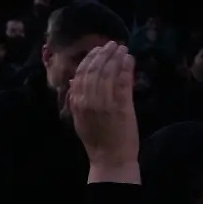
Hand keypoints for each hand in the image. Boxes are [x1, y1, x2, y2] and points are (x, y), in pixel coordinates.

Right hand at [68, 41, 139, 182]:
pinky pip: (122, 82)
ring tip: (121, 48)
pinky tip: (129, 60)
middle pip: (95, 70)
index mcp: (77, 102)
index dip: (90, 59)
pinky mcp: (121, 106)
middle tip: (111, 44)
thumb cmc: (95, 140)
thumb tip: (73, 80)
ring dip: (115, 58)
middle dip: (103, 54)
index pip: (81, 74)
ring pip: (108, 73)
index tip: (97, 49)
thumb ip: (75, 99)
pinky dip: (126, 68)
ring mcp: (105, 102)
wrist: (110, 159)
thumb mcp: (78, 119)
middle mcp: (89, 100)